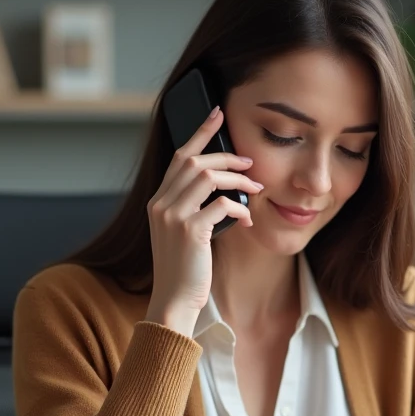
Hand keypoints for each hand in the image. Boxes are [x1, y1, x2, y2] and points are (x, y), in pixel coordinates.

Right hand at [144, 105, 263, 336]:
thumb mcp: (183, 233)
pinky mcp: (189, 231)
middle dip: (226, 155)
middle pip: (195, 161)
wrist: (174, 301)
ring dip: (237, 180)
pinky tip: (247, 219)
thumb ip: (193, 208)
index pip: (179, 157)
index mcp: (158, 201)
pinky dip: (238, 209)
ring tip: (255, 188)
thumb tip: (223, 187)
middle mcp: (161, 204)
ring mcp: (172, 216)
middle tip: (250, 161)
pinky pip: (220, 206)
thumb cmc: (184, 269)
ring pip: (208, 178)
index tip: (217, 115)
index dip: (200, 133)